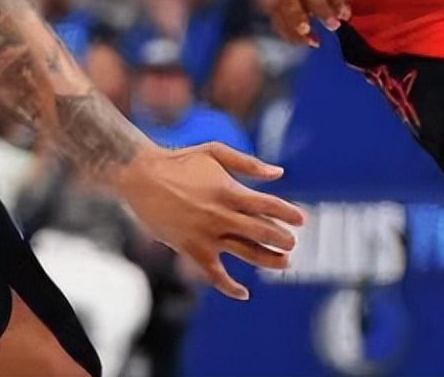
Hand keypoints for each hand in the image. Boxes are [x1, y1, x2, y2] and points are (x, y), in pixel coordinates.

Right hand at [114, 142, 304, 300]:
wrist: (141, 176)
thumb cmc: (179, 161)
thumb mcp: (215, 152)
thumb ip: (248, 163)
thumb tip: (279, 173)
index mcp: (229, 190)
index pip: (267, 205)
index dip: (288, 213)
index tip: (302, 220)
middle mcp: (220, 215)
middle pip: (262, 231)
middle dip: (282, 238)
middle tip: (293, 243)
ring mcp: (206, 235)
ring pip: (245, 253)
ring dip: (268, 260)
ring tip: (284, 263)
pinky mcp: (191, 249)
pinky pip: (214, 274)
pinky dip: (230, 287)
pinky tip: (244, 293)